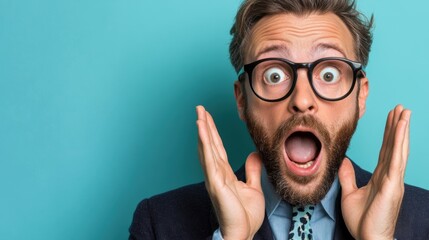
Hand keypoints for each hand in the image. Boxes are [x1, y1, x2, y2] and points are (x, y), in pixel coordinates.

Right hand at [196, 105, 264, 239]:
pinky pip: (209, 159)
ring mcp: (214, 177)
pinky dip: (205, 144)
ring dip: (203, 130)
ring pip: (207, 149)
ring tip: (199, 114)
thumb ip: (252, 170)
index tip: (208, 117)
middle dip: (205, 126)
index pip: (217, 148)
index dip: (213, 132)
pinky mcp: (216, 183)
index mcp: (224, 174)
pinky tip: (202, 130)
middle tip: (200, 108)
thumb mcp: (253, 188)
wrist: (244, 234)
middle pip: (210, 144)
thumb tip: (253, 153)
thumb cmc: (245, 216)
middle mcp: (216, 173)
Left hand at [339, 105, 410, 238]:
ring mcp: (393, 179)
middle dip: (396, 126)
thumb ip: (348, 177)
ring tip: (404, 112)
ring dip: (401, 129)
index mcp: (380, 177)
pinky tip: (402, 128)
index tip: (390, 117)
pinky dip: (399, 142)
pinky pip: (396, 160)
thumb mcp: (350, 194)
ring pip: (398, 149)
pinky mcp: (393, 185)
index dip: (387, 133)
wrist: (368, 239)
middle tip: (399, 108)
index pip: (385, 150)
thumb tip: (344, 160)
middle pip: (393, 146)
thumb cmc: (362, 221)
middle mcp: (389, 176)